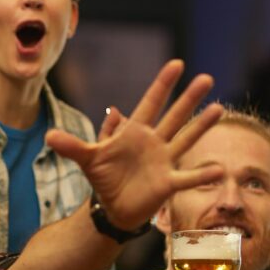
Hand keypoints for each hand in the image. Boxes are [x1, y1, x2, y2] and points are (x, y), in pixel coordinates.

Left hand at [48, 60, 223, 230]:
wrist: (112, 206)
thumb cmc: (103, 177)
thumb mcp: (87, 159)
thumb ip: (72, 146)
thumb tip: (49, 136)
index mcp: (134, 132)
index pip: (150, 103)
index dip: (162, 84)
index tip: (176, 64)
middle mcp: (154, 142)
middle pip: (174, 116)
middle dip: (188, 98)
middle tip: (206, 78)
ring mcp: (164, 160)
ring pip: (185, 139)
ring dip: (201, 126)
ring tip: (219, 108)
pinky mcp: (168, 182)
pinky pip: (188, 177)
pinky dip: (202, 173)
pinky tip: (220, 168)